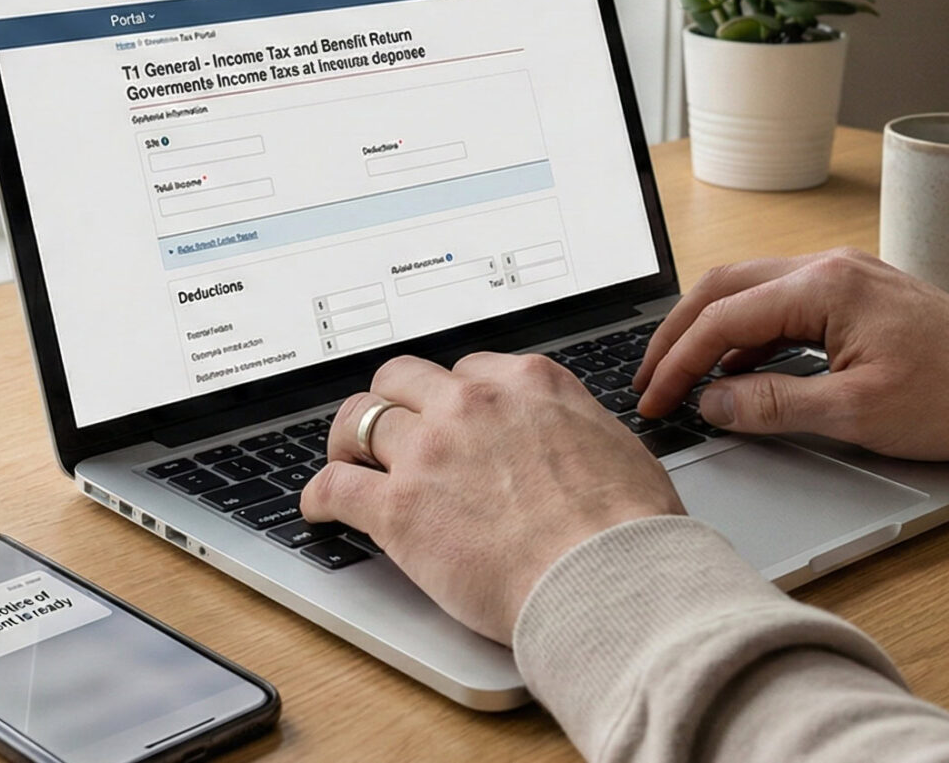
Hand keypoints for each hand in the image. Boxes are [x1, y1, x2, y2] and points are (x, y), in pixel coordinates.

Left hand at [300, 353, 684, 643]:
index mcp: (528, 384)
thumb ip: (575, 429)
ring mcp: (430, 451)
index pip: (468, 371)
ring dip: (349, 440)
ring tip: (346, 460)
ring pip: (361, 419)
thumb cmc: (628, 529)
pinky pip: (335, 485)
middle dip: (393, 401)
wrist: (610, 578)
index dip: (452, 397)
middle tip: (388, 428)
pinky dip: (320, 494)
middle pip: (404, 379)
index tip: (445, 414)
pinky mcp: (398, 507)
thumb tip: (570, 441)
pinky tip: (320, 505)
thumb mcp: (615, 447)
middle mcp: (472, 404)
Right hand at [633, 248, 948, 459]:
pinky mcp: (858, 295)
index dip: (677, 363)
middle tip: (650, 381)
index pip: (723, 319)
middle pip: (724, 289)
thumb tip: (713, 402)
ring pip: (750, 291)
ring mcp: (845, 276)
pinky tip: (741, 371)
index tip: (655, 401)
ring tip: (684, 377)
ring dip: (710, 331)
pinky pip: (782, 304)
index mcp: (824, 287)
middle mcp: (829, 267)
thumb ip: (774, 405)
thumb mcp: (857, 413)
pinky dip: (748, 334)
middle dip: (677, 335)